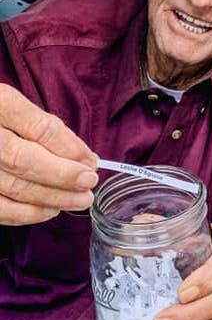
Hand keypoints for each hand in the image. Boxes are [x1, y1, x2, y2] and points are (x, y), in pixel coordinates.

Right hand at [0, 85, 96, 224]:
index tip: (92, 162)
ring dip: (51, 198)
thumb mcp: (15, 106)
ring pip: (12, 187)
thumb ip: (47, 127)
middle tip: (90, 184)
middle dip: (63, 176)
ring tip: (79, 200)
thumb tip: (85, 157)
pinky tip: (49, 210)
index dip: (69, 148)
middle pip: (24, 160)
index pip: (39, 128)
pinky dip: (25, 214)